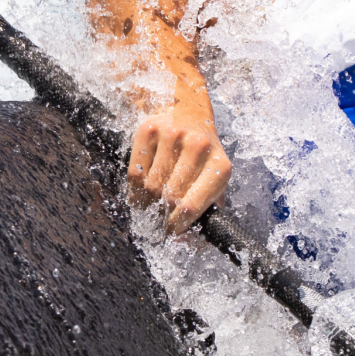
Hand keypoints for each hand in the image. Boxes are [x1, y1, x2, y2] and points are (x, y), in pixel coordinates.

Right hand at [128, 107, 231, 232]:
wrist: (190, 113)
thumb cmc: (203, 157)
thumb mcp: (214, 179)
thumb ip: (207, 210)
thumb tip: (186, 242)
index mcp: (220, 166)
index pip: (191, 206)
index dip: (176, 226)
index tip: (169, 232)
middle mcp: (198, 148)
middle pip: (169, 197)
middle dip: (160, 215)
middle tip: (156, 221)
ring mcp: (173, 135)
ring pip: (150, 186)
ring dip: (145, 203)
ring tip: (147, 206)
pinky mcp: (149, 129)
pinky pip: (135, 172)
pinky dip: (134, 189)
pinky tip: (140, 192)